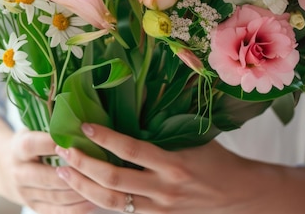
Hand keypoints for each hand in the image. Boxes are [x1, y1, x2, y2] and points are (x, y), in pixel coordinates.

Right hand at [0, 128, 95, 213]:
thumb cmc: (28, 146)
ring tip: (99, 185)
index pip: (33, 145)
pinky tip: (92, 202)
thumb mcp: (31, 131)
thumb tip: (81, 123)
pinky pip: (57, 211)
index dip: (52, 143)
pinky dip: (76, 209)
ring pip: (55, 195)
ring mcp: (25, 193)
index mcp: (18, 149)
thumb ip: (50, 129)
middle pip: (46, 176)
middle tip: (94, 168)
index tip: (74, 139)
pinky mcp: (34, 207)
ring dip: (78, 192)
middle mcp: (19, 173)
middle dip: (72, 173)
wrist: (3, 169)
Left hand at [54, 123, 304, 213]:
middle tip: (63, 149)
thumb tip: (131, 102)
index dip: (105, 137)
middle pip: (114, 179)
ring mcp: (159, 208)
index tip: (84, 125)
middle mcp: (164, 189)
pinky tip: (80, 190)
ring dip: (83, 185)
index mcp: (174, 164)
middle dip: (84, 164)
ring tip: (62, 171)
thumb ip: (163, 128)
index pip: (131, 150)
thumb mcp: (194, 138)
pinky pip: (121, 212)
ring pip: (112, 201)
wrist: (241, 196)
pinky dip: (97, 202)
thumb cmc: (216, 160)